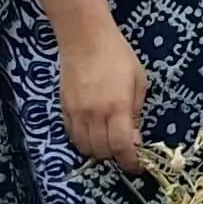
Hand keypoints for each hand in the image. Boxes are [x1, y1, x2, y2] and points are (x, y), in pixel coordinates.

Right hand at [55, 22, 151, 171]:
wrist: (85, 38)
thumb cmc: (118, 55)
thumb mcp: (138, 81)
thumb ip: (135, 112)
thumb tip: (134, 138)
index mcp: (117, 107)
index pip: (122, 147)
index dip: (131, 162)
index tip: (138, 165)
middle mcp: (95, 114)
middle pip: (102, 151)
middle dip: (116, 156)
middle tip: (125, 149)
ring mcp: (76, 113)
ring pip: (85, 147)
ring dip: (99, 151)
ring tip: (109, 142)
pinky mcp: (64, 109)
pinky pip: (72, 136)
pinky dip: (84, 141)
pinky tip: (93, 133)